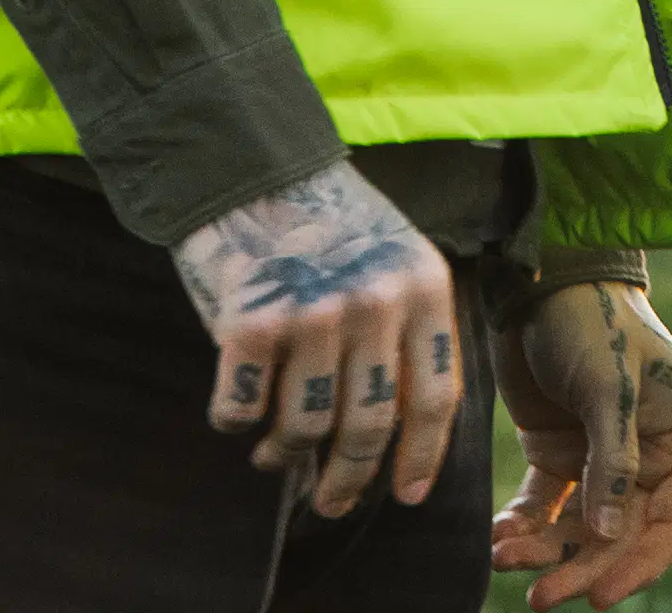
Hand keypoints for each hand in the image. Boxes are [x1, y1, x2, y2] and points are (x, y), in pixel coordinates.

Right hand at [168, 159, 461, 516]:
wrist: (253, 170)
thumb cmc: (328, 223)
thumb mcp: (396, 259)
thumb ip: (408, 328)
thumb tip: (404, 431)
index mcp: (422, 289)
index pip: (435, 397)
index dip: (422, 456)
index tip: (408, 494)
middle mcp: (375, 304)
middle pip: (370, 426)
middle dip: (349, 479)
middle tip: (332, 502)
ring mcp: (312, 315)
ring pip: (305, 428)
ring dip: (285, 455)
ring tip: (275, 455)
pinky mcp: (249, 324)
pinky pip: (242, 410)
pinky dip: (236, 424)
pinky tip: (238, 415)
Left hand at [490, 276, 671, 608]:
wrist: (537, 282)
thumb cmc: (591, 322)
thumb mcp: (608, 386)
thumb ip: (612, 461)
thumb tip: (610, 535)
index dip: (641, 566)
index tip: (600, 596)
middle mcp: (649, 455)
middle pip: (622, 537)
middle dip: (581, 567)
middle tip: (539, 598)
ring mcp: (602, 457)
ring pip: (579, 530)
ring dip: (545, 552)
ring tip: (506, 559)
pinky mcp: (559, 453)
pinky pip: (545, 509)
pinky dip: (524, 528)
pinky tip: (499, 537)